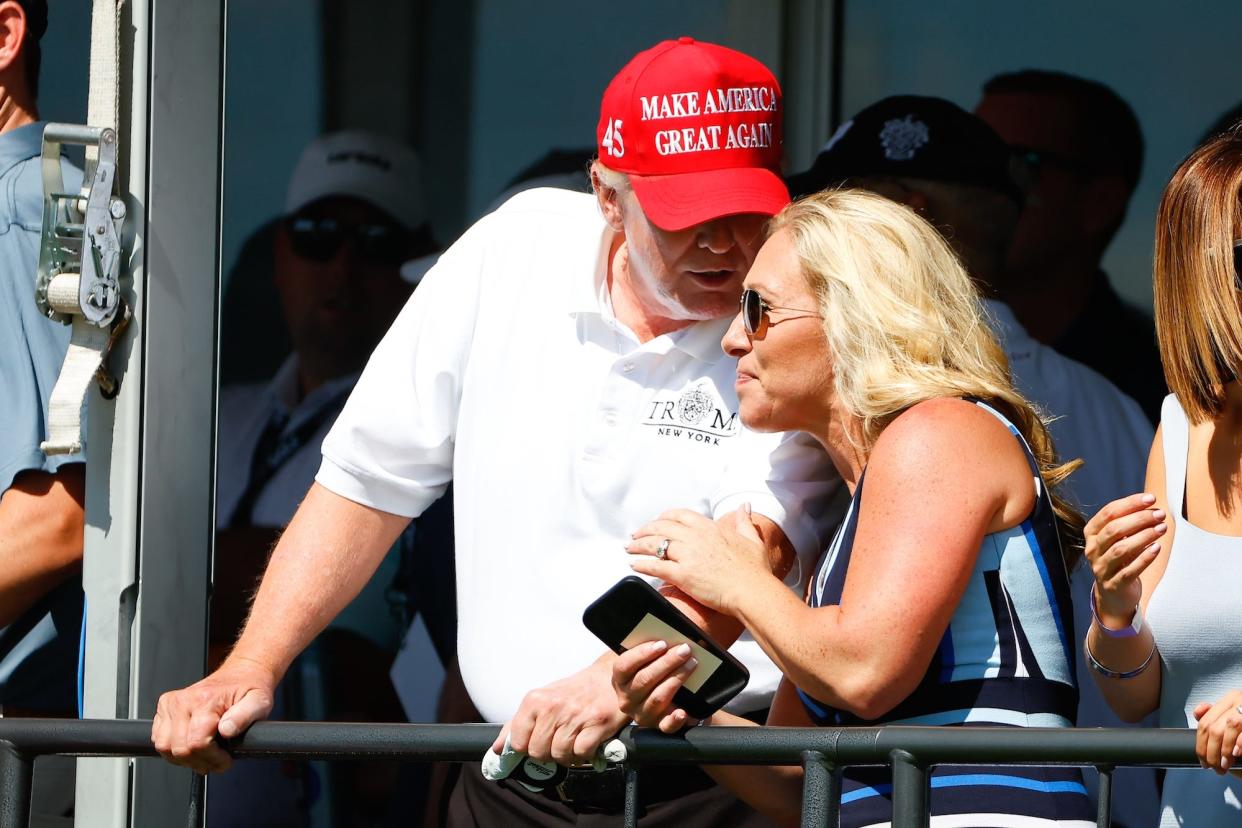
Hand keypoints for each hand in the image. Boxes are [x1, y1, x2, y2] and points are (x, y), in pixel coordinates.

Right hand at [151, 656, 277, 772]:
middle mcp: (183, 700)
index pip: (197, 743)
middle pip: (179, 749)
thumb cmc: (249, 688)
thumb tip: (227, 730)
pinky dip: (173, 749)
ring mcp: (171, 704)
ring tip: (204, 755)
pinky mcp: (165, 707)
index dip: (213, 758)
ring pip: (165, 747)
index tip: (225, 760)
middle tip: (216, 761)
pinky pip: (159, 739)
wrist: (240, 675)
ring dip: (184, 758)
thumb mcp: (259, 702)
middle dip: (200, 761)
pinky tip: (192, 745)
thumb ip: (245, 716)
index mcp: (205, 700)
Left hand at [495, 656, 629, 765]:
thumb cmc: (574, 691)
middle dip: (548, 753)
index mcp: (535, 700)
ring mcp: (575, 715)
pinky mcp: (597, 724)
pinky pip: (581, 753)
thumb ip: (519, 724)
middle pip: (538, 752)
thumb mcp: (543, 700)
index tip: (537, 743)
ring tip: (573, 742)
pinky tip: (586, 743)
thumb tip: (498, 748)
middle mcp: (553, 707)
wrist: (608, 678)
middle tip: (558, 743)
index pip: (518, 741)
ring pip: (560, 755)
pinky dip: (584, 754)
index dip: (527, 748)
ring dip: (567, 755)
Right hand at [612, 639, 699, 732]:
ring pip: (657, 697)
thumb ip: (653, 648)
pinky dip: (675, 719)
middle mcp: (627, 699)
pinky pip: (666, 726)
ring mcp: (642, 714)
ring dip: (676, 679)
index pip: (624, 666)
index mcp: (620, 679)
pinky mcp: (658, 726)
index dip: (642, 653)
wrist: (668, 697)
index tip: (662, 643)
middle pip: (644, 679)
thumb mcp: (649, 659)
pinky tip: (683, 711)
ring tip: (691, 664)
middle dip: (667, 662)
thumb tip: (669, 632)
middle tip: (684, 649)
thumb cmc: (657, 671)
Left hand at [627, 506, 767, 614]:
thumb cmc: (754, 570)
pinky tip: (634, 565)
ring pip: (655, 544)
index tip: (657, 521)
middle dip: (645, 530)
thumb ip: (744, 521)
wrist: (752, 591)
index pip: (680, 515)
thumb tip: (744, 506)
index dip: (665, 517)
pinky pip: (656, 566)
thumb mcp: (752, 539)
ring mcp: (687, 556)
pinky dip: (642, 565)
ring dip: (638, 545)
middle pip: (662, 527)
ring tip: (629, 548)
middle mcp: (695, 538)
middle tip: (636, 535)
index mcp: (710, 528)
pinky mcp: (682, 575)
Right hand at [1083, 493, 1166, 624]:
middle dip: (1139, 519)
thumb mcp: (1119, 540)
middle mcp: (1092, 549)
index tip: (1151, 498)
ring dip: (1143, 537)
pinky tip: (1157, 548)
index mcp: (1092, 534)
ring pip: (1120, 549)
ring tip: (1162, 528)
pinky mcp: (1113, 585)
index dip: (1130, 504)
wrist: (1114, 595)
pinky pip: (1129, 571)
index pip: (1108, 513)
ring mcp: (1101, 568)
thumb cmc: (1120, 560)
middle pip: (1114, 530)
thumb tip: (1151, 504)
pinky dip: (1144, 558)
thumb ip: (1129, 522)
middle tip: (1160, 514)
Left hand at [1195, 690, 1241, 774]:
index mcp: (1231, 698)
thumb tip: (1198, 712)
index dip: (1200, 744)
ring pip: (1230, 726)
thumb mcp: (1232, 722)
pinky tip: (1236, 754)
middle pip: (1214, 727)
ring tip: (1224, 765)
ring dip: (1224, 750)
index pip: (1205, 722)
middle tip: (1212, 767)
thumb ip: (1215, 717)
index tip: (1202, 759)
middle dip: (1210, 751)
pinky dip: (1240, 743)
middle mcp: (1240, 699)